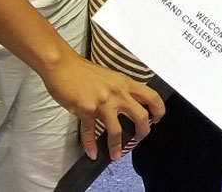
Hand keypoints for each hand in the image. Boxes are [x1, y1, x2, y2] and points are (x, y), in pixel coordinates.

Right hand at [42, 54, 164, 160]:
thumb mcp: (110, 76)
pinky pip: (90, 132)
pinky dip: (91, 145)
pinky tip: (92, 153)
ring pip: (116, 130)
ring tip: (116, 156)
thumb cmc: (84, 70)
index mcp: (126, 83)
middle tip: (139, 139)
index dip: (158, 110)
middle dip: (142, 132)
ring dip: (117, 146)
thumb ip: (121, 89)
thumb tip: (129, 105)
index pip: (152, 97)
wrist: (62, 66)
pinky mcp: (86, 110)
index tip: (156, 120)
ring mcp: (102, 103)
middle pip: (140, 116)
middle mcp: (118, 93)